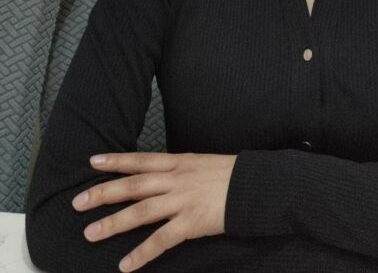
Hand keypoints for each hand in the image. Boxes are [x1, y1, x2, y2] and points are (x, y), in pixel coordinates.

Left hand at [71, 151, 236, 271]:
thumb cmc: (229, 175)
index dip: (116, 161)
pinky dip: (141, 253)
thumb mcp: (201, 164)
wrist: (254, 186)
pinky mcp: (191, 222)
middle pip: (133, 186)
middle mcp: (176, 179)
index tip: (93, 161)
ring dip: (113, 224)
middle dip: (104, 193)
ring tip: (90, 234)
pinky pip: (161, 240)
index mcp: (179, 162)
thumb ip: (178, 170)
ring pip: (141, 212)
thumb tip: (158, 176)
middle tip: (78, 203)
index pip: (141, 160)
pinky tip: (125, 264)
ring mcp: (183, 200)